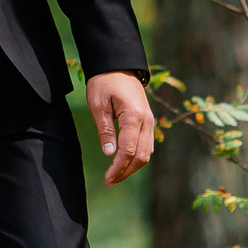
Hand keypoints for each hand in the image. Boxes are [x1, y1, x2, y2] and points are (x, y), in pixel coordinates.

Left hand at [86, 71, 154, 186]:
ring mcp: (150, 121)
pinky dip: (137, 157)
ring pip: (147, 153)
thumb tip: (109, 154)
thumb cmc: (104, 82)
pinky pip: (146, 145)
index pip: (129, 150)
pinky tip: (124, 163)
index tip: (107, 178)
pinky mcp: (148, 121)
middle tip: (109, 181)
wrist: (118, 65)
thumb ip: (105, 129)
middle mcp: (147, 121)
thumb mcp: (98, 104)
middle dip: (126, 171)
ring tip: (115, 176)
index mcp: (134, 116)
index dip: (118, 168)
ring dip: (132, 167)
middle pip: (141, 156)